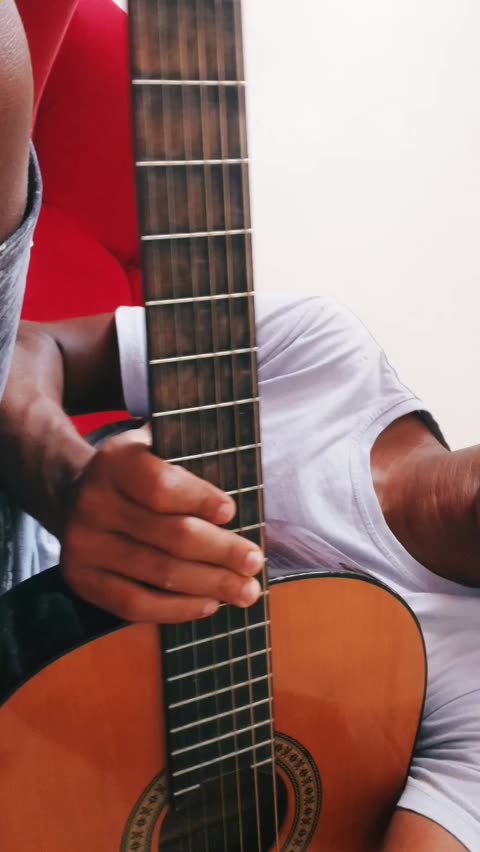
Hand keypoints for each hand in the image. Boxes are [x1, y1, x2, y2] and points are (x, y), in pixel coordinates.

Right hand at [61, 427, 263, 622]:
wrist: (73, 492)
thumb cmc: (136, 473)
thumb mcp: (157, 449)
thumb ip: (191, 461)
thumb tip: (240, 501)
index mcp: (115, 462)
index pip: (162, 485)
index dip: (200, 499)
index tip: (233, 512)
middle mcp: (93, 503)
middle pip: (169, 535)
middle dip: (221, 551)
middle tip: (254, 562)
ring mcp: (83, 544)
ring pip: (158, 573)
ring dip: (210, 585)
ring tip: (244, 590)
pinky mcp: (81, 579)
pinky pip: (135, 604)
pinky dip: (177, 608)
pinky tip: (208, 603)